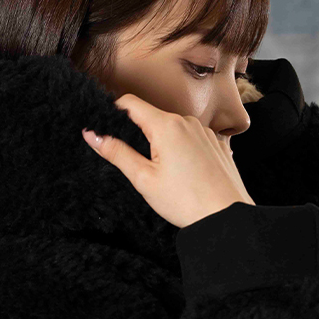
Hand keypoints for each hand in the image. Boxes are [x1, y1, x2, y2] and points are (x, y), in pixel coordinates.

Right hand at [81, 94, 254, 229]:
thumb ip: (117, 153)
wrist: (226, 216)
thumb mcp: (144, 179)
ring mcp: (204, 131)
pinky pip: (191, 139)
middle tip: (138, 162)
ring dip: (163, 143)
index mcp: (166, 125)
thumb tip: (92, 135)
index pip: (130, 103)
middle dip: (140, 133)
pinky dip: (182, 150)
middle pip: (153, 116)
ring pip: (173, 128)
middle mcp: (187, 121)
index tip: (108, 126)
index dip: (114, 111)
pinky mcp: (216, 143)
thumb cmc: (185, 201)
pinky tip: (184, 174)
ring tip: (166, 173)